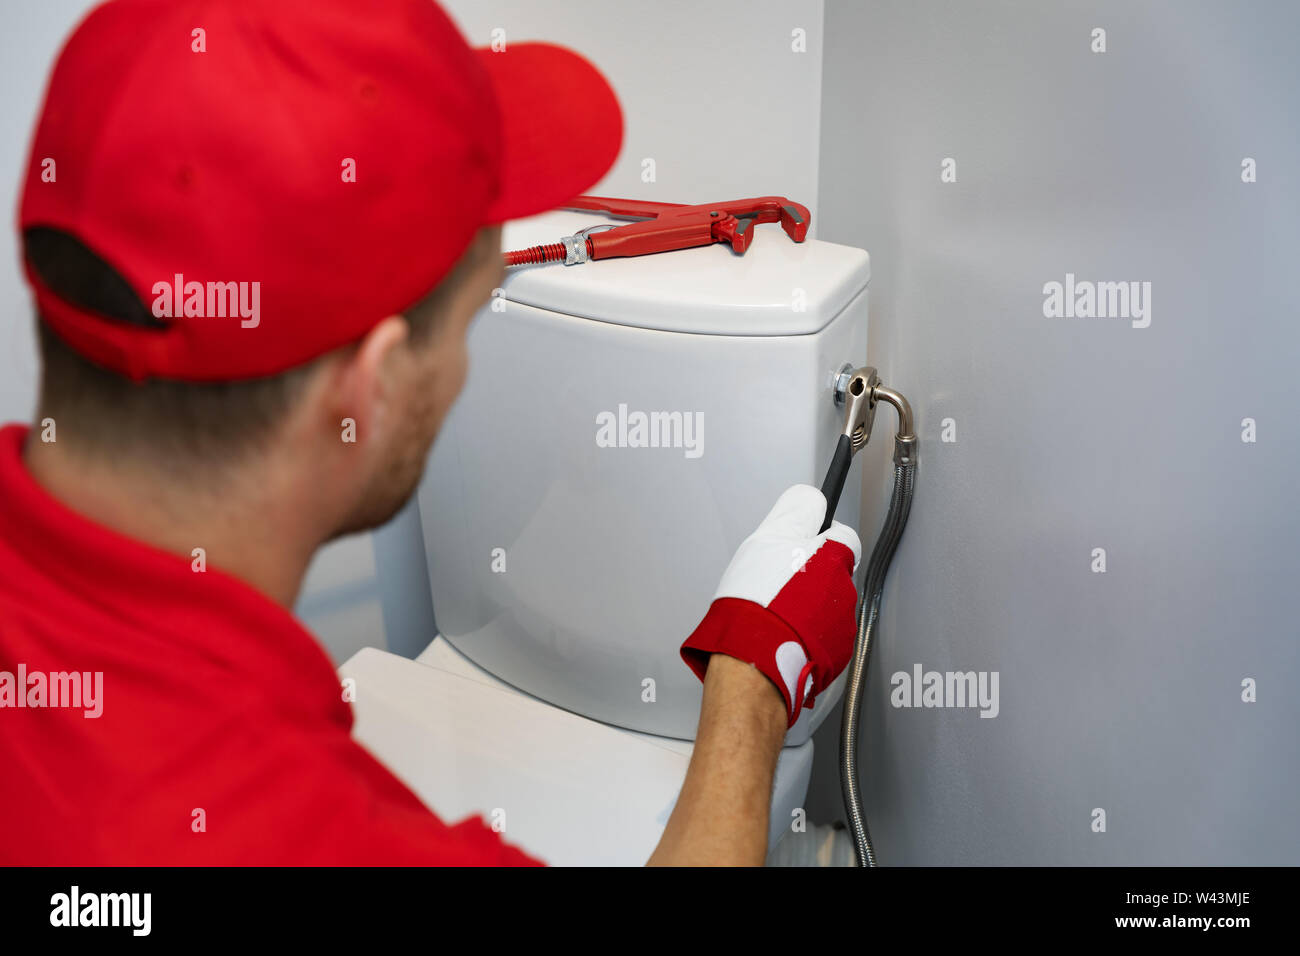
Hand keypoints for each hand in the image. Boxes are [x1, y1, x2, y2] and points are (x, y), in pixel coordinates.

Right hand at [680, 484, 861, 727]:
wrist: (753, 659)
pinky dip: (805, 637)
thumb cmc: (759, 602)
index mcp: (835, 559)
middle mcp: (845, 593)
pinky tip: (780, 636)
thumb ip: (797, 511)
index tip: (800, 544)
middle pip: (831, 574)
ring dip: (806, 609)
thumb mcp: (769, 538)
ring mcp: (842, 628)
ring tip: (775, 614)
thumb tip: (812, 498)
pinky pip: (821, 639)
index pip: (842, 536)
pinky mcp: (834, 658)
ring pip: (825, 609)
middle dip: (809, 577)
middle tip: (777, 584)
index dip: (818, 539)